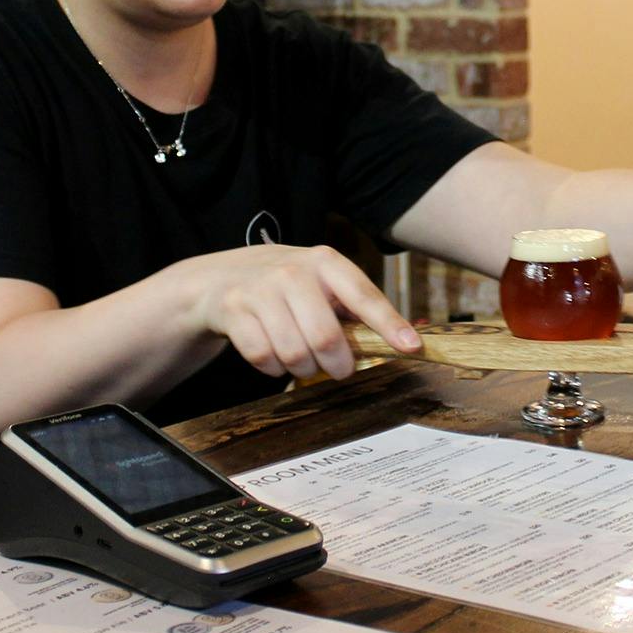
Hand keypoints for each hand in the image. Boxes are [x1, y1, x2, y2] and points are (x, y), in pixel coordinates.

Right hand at [180, 245, 421, 381]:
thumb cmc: (287, 286)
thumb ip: (354, 308)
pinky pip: (264, 359)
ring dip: (303, 369)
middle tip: (338, 369)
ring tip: (302, 359)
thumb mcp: (321, 283)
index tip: (411, 347)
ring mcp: (260, 290)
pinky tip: (274, 356)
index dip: (389, 324)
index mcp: (325, 262)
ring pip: (294, 355)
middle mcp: (293, 272)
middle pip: (326, 338)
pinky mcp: (233, 310)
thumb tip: (402, 341)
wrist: (221, 277)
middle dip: (337, 365)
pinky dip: (273, 368)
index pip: (364, 296)